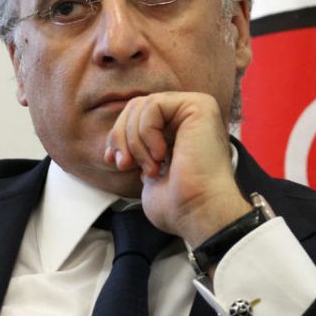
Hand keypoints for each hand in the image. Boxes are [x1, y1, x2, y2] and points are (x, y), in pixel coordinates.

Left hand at [104, 92, 251, 245]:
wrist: (199, 211)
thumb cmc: (179, 201)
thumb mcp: (148, 168)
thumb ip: (139, 148)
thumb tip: (119, 142)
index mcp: (181, 126)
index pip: (138, 114)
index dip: (119, 135)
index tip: (115, 160)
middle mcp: (191, 113)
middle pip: (137, 106)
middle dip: (122, 137)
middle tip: (125, 165)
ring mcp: (197, 107)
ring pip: (143, 105)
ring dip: (135, 141)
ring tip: (150, 167)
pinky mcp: (199, 106)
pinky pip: (154, 106)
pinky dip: (147, 132)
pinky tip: (160, 155)